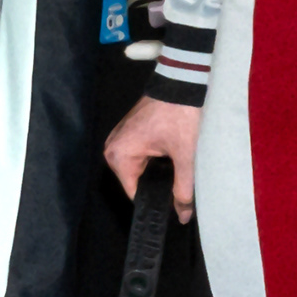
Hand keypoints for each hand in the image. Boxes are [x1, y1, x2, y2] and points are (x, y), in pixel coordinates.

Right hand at [104, 96, 202, 220]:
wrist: (181, 81)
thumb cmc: (179, 115)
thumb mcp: (184, 154)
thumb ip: (183, 188)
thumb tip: (182, 215)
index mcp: (119, 156)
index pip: (134, 194)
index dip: (154, 202)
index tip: (172, 209)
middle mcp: (112, 149)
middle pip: (136, 182)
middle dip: (157, 186)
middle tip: (180, 187)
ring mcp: (119, 140)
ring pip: (139, 169)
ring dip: (157, 172)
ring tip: (177, 171)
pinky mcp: (129, 133)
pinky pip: (139, 157)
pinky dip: (154, 161)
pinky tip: (170, 159)